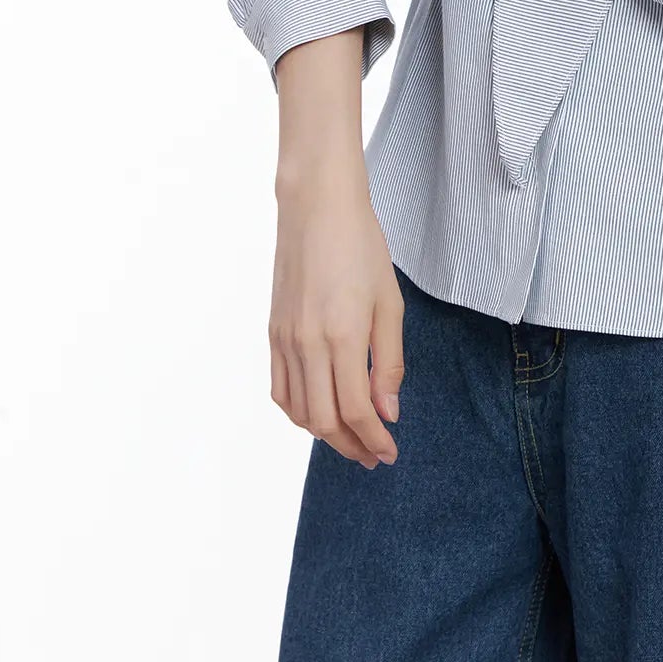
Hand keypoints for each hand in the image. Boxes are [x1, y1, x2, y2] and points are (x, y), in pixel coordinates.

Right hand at [270, 150, 403, 469]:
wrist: (316, 207)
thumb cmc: (361, 247)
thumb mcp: (389, 302)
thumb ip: (388, 361)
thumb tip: (387, 412)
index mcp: (342, 336)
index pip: (355, 410)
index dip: (374, 439)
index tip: (389, 452)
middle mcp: (307, 344)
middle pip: (324, 421)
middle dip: (351, 445)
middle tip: (373, 454)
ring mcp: (285, 340)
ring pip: (298, 411)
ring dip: (325, 435)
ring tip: (351, 438)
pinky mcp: (272, 332)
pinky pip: (280, 389)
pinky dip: (298, 412)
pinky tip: (318, 413)